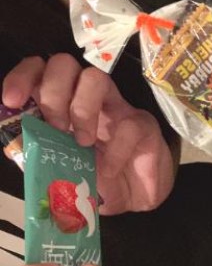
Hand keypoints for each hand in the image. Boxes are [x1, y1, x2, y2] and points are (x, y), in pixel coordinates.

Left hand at [2, 55, 174, 213]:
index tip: (12, 100)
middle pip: (65, 64)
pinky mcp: (144, 125)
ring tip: (82, 144)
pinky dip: (114, 152)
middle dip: (52, 92)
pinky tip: (108, 171)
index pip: (39, 71)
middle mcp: (88, 99)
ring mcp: (117, 108)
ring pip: (96, 78)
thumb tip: (16, 141)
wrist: (134, 201)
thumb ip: (38, 153)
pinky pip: (128, 126)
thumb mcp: (59, 170)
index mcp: (62, 105)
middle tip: (55, 127)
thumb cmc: (96, 180)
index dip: (22, 77)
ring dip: (82, 110)